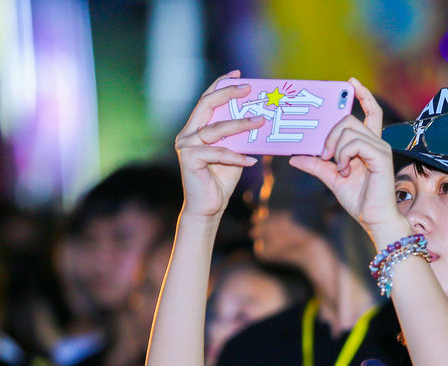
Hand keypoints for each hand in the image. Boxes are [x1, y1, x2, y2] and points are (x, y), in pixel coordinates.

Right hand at [175, 71, 263, 218]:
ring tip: (261, 121)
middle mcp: (188, 134)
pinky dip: (236, 156)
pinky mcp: (189, 159)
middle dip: (228, 94)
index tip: (239, 76)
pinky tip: (250, 160)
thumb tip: (259, 119)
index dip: (221, 85)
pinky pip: (218, 152)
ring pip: (216, 129)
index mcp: (196, 129)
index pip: (207, 100)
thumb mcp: (234, 152)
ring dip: (240, 124)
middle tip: (249, 88)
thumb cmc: (221, 180)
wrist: (209, 207)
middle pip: (207, 105)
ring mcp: (186, 145)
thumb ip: (239, 137)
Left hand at [288, 78, 410, 247]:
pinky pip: (355, 143)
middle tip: (325, 155)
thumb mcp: (331, 179)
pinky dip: (344, 155)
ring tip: (339, 167)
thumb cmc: (360, 200)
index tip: (350, 82)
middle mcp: (376, 142)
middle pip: (348, 119)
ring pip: (349, 129)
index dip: (363, 94)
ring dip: (336, 148)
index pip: (371, 111)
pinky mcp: (381, 156)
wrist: (374, 218)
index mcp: (368, 144)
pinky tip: (345, 169)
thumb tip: (293, 157)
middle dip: (330, 134)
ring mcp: (380, 148)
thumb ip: (316, 166)